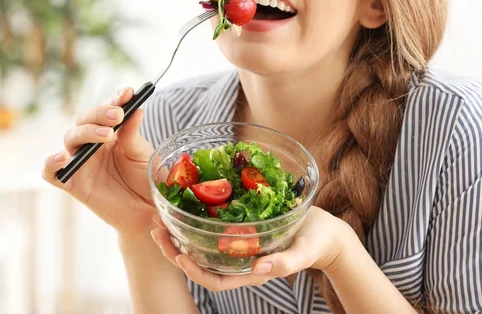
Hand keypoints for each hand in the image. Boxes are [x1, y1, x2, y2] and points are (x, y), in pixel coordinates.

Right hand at [41, 87, 156, 238]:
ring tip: (108, 135)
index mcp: (110, 132)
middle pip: (83, 120)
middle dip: (99, 114)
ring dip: (86, 132)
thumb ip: (133, 133)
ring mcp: (80, 162)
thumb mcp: (141, 154)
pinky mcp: (72, 183)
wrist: (146, 211)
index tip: (127, 93)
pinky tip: (64, 157)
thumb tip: (137, 108)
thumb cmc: (144, 180)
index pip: (106, 110)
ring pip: (70, 138)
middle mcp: (91, 144)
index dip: (114, 100)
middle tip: (118, 115)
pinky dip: (51, 163)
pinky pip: (51, 172)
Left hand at [150, 206, 358, 290]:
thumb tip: (260, 267)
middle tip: (156, 229)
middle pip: (200, 262)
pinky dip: (197, 218)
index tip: (178, 256)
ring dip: (180, 233)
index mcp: (250, 270)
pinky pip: (213, 227)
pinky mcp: (241, 228)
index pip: (215, 280)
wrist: (324, 231)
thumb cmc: (316, 244)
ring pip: (202, 244)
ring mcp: (239, 244)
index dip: (194, 271)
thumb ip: (284, 263)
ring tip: (161, 215)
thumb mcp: (303, 252)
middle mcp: (239, 259)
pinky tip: (187, 202)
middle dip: (175, 250)